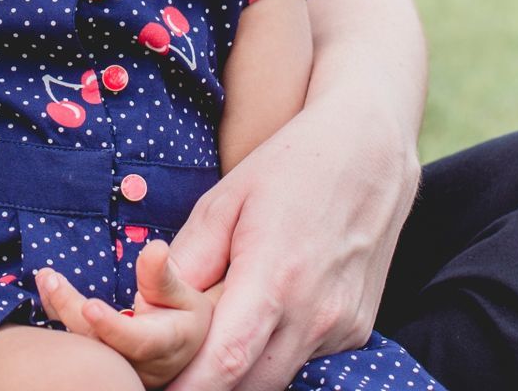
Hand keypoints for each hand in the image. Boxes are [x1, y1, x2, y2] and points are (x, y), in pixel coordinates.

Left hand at [36, 241, 215, 388]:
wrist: (179, 344)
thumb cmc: (182, 314)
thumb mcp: (182, 293)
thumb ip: (161, 275)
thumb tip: (156, 248)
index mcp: (164, 345)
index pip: (136, 341)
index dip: (111, 326)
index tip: (89, 306)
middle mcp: (136, 364)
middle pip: (99, 343)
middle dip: (71, 310)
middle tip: (50, 278)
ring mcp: (116, 369)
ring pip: (82, 345)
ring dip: (58, 310)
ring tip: (45, 278)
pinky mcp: (99, 363)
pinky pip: (76, 342)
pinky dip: (58, 316)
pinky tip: (46, 292)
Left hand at [165, 80, 419, 390]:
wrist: (370, 151)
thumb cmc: (289, 167)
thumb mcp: (224, 200)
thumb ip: (188, 261)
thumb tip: (147, 310)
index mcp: (275, 277)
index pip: (225, 363)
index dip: (186, 387)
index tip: (157, 389)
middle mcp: (315, 313)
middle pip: (250, 386)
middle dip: (208, 382)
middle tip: (176, 361)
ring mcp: (341, 326)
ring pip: (278, 377)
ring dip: (242, 369)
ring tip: (219, 326)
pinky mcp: (357, 329)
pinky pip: (304, 358)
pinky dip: (275, 350)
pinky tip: (265, 311)